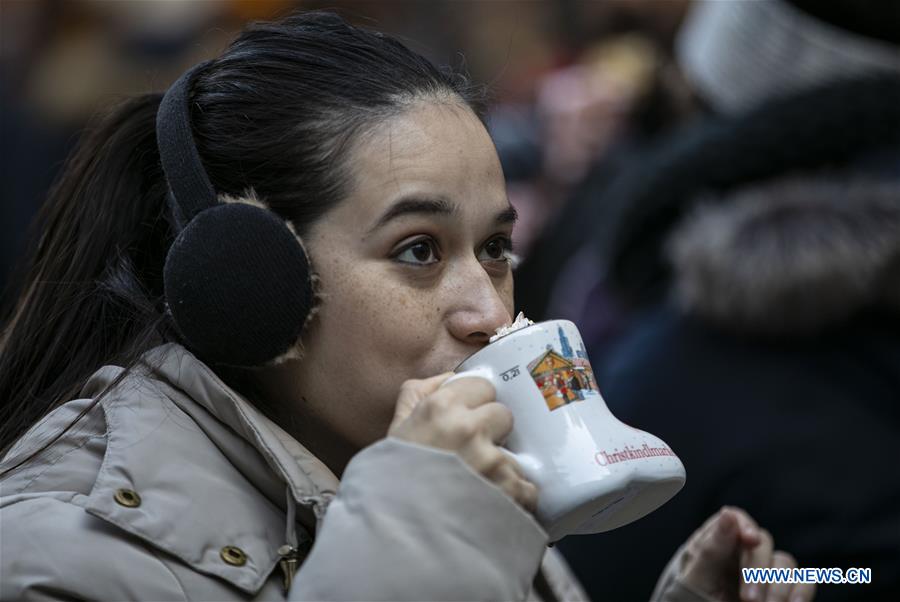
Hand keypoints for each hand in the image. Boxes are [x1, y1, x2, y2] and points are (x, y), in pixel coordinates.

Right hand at [387, 373, 538, 512]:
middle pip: (505, 415)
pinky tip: (492, 507)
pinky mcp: (509, 494)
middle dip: (493, 433)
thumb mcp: (395, 429)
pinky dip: (514, 500)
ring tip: (478, 489)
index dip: (476, 404)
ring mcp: (491, 462)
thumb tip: (449, 376)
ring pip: (514, 454)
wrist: (395, 538)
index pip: (483, 386)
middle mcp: (469, 429)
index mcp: (441, 408)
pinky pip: (527, 488)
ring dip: (501, 471)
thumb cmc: (392, 482)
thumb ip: (417, 394)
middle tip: (473, 455)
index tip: (467, 421)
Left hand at [676, 507, 814, 601]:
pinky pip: (804, 582)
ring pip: (785, 563)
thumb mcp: (698, 579)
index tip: (751, 540)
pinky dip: (802, 592)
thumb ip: (711, 549)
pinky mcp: (784, 590)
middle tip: (749, 599)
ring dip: (778, 586)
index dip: (746, 525)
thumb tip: (728, 514)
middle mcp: (743, 554)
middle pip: (763, 543)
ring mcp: (765, 572)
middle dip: (758, 570)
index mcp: (718, 544)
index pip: (736, 519)